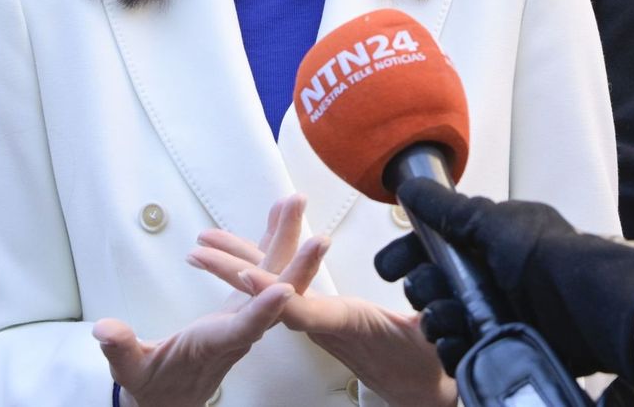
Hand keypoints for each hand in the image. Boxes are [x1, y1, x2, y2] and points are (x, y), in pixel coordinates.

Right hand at [93, 206, 297, 406]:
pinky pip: (264, 269)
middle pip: (275, 296)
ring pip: (275, 276)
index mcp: (215, 344)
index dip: (265, 311)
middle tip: (318, 237)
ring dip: (287, 240)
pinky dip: (272, 240)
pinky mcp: (244, 303)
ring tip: (295, 202)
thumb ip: (121, 349)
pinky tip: (280, 214)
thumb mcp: (131, 370)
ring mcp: (247, 314)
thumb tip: (104, 329)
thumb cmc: (152, 383)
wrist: (173, 397)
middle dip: (297, 267)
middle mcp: (241, 329)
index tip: (286, 291)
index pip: (244, 329)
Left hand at [192, 196, 453, 406]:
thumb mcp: (432, 340)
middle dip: (235, 268)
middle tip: (200, 249)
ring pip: (271, 289)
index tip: (246, 275)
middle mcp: (322, 324)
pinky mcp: (319, 317)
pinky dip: (263, 265)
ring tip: (204, 245)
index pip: (300, 309)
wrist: (419, 388)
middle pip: (271, 295)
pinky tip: (245, 249)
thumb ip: (430, 323)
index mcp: (343, 325)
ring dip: (239, 264)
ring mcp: (317, 321)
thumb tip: (433, 309)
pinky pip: (282, 288)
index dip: (271, 292)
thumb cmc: (425, 364)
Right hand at [374, 179, 633, 383]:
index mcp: (488, 242)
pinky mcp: (502, 346)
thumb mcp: (492, 221)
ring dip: (438, 321)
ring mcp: (496, 313)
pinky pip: (463, 352)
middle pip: (433, 287)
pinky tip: (461, 343)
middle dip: (423, 289)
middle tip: (432, 291)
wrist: (586, 306)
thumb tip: (412, 189)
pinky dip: (456, 350)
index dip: (409, 255)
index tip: (389, 267)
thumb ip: (447, 209)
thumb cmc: (547, 256)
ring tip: (451, 320)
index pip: (436, 248)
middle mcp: (490, 276)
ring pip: (443, 322)